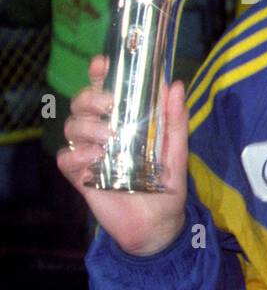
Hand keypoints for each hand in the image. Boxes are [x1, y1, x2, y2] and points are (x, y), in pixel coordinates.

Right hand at [56, 55, 188, 255]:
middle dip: (91, 98)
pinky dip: (78, 154)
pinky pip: (66, 157)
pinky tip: (96, 159)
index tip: (103, 63)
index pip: (107, 90)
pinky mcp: (80, 176)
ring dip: (88, 127)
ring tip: (110, 140)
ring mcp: (90, 153)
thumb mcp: (177, 151)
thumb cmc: (167, 186)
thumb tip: (175, 85)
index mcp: (127, 122)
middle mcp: (105, 133)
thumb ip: (175, 119)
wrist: (159, 225)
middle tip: (110, 108)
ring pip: (71, 126)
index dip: (101, 73)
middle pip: (82, 103)